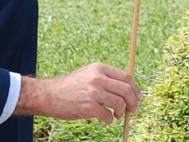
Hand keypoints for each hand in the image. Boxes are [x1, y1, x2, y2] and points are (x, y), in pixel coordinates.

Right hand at [14, 63, 142, 123]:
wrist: (48, 95)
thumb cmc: (69, 87)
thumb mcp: (87, 74)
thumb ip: (105, 79)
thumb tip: (127, 90)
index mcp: (99, 68)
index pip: (126, 77)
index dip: (135, 89)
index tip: (139, 97)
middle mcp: (98, 78)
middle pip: (126, 90)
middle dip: (134, 102)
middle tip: (135, 111)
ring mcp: (93, 92)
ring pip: (119, 103)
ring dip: (122, 112)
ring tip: (116, 115)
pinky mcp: (89, 107)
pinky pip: (108, 116)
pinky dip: (109, 120)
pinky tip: (105, 120)